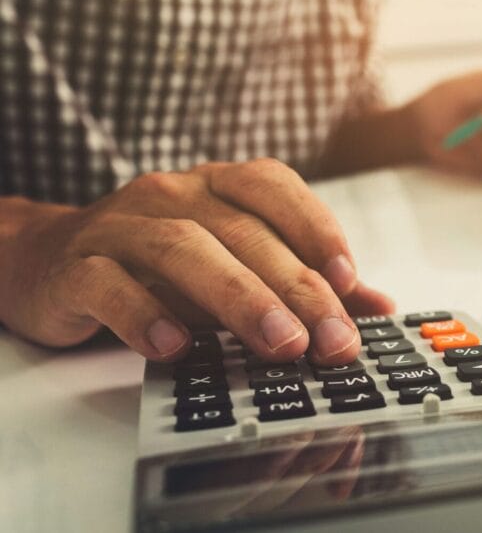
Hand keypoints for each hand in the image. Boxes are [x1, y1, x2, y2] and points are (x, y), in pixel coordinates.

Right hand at [0, 159, 393, 363]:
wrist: (52, 261)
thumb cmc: (161, 266)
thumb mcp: (236, 266)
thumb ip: (304, 282)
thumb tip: (379, 308)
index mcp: (218, 186)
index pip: (274, 187)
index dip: (315, 227)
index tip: (349, 278)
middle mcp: (173, 193)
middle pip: (242, 231)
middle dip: (294, 287)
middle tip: (329, 339)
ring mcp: (120, 225)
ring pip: (182, 248)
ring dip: (238, 298)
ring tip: (278, 344)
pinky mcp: (75, 266)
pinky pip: (108, 283)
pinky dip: (143, 314)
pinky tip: (175, 347)